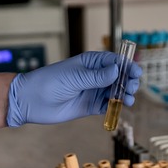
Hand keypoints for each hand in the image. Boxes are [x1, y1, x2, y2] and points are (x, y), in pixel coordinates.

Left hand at [7, 51, 141, 126]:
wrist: (32, 101)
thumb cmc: (49, 82)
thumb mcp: (75, 78)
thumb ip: (97, 76)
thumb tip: (116, 70)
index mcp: (90, 62)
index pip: (113, 61)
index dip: (126, 65)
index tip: (135, 72)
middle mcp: (94, 76)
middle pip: (118, 77)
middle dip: (128, 81)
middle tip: (131, 87)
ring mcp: (93, 91)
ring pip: (115, 91)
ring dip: (124, 94)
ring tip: (128, 99)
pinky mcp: (91, 106)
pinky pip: (108, 105)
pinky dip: (115, 106)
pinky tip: (119, 106)